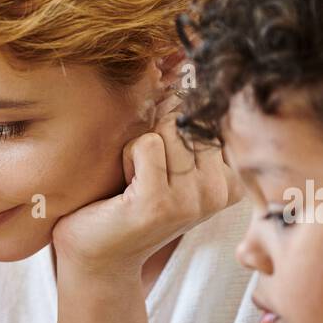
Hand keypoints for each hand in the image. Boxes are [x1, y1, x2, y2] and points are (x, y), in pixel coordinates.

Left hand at [52, 94, 243, 275]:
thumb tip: (182, 66)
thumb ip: (181, 124)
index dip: (178, 117)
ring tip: (133, 180)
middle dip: (158, 130)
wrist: (94, 256)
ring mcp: (191, 200)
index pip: (210, 118)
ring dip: (139, 146)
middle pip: (190, 121)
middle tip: (141, 172)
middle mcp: (218, 192)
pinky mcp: (158, 203)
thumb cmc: (124, 205)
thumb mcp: (163, 161)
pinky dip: (126, 155)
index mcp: (228, 181)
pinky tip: (123, 188)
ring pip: (169, 130)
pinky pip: (145, 144)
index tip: (157, 152)